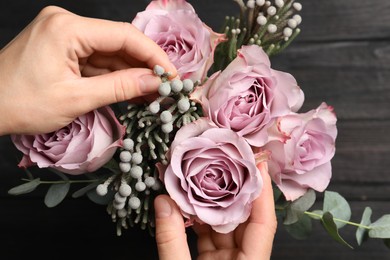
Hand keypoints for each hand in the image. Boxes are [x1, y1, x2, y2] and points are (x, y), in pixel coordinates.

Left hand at [0, 6, 176, 134]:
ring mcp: (64, 35)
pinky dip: (113, 76)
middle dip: (144, 66)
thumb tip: (156, 83)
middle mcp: (66, 24)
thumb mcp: (76, 99)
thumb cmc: (20, 104)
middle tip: (166, 88)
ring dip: (131, 73)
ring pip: (109, 53)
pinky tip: (132, 90)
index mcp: (67, 28)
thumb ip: (120, 88)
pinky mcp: (62, 48)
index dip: (154, 56)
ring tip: (153, 94)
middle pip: (119, 43)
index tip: (174, 76)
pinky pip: (96, 60)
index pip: (124, 36)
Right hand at [154, 165, 276, 259]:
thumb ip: (172, 242)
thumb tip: (163, 202)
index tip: (257, 163)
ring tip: (204, 177)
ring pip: (227, 226)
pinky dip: (202, 220)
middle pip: (246, 219)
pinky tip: (190, 204)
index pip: (263, 223)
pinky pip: (213, 236)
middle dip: (235, 190)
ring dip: (214, 204)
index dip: (262, 192)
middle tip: (227, 161)